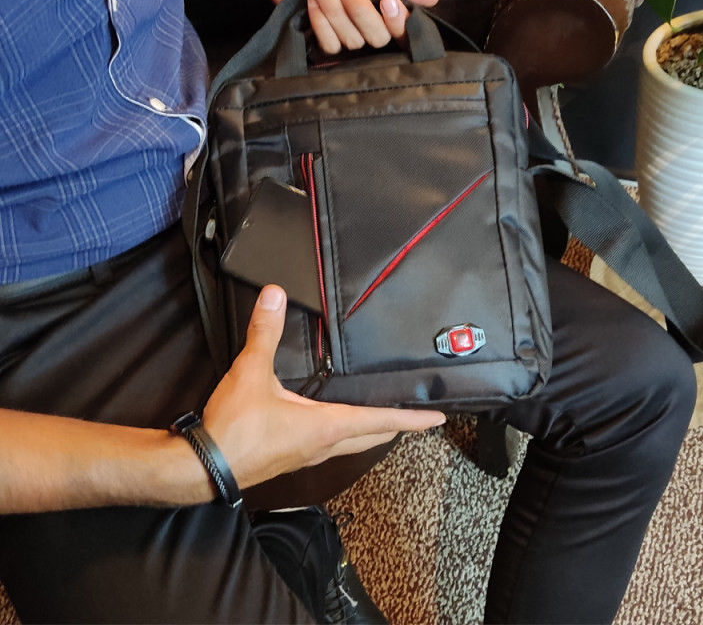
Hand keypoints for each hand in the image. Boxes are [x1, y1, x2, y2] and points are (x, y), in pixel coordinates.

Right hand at [201, 286, 445, 489]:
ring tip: (382, 418)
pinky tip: (332, 425)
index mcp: (325, 427)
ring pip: (350, 444)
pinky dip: (344, 434)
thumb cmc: (234, 427)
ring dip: (370, 431)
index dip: (411, 418)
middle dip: (395, 426)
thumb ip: (264, 333)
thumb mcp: (251, 374)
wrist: (202, 469)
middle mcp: (323, 445)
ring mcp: (306, 456)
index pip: (380, 421)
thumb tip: (274, 294)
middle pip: (371, 436)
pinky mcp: (289, 459)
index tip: (437, 418)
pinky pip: (328, 446)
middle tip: (415, 417)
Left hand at [242, 0, 439, 52]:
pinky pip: (332, 45)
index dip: (398, 21)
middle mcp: (371, 19)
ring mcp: (347, 31)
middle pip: (380, 37)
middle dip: (360, 9)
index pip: (405, 27)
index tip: (387, 0)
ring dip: (334, 9)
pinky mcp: (325, 38)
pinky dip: (320, 21)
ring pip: (354, 40)